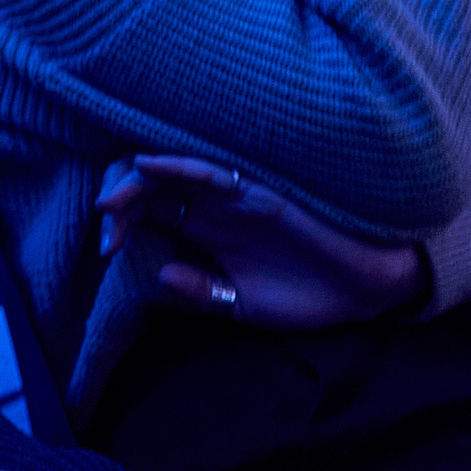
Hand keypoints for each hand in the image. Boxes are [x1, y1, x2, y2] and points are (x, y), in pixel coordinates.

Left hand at [96, 154, 422, 329]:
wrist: (365, 291)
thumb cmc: (307, 294)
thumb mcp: (242, 305)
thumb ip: (203, 294)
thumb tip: (158, 276)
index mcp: (201, 231)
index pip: (145, 214)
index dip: (118, 225)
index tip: (106, 250)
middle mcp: (209, 207)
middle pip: (147, 188)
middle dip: (117, 203)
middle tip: (104, 233)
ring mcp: (231, 196)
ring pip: (169, 174)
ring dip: (134, 184)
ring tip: (108, 205)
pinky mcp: (256, 191)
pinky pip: (208, 170)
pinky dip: (175, 165)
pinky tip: (147, 165)